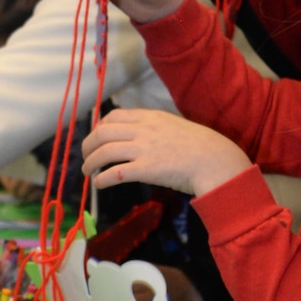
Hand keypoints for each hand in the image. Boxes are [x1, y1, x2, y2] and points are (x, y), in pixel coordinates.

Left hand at [83, 109, 252, 197]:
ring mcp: (144, 148)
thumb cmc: (200, 146)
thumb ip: (154, 127)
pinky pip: (115, 172)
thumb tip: (138, 136)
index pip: (113, 116)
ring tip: (88, 172)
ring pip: (104, 152)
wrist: (215, 160)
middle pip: (102, 133)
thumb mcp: (174, 125)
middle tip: (85, 157)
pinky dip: (102, 178)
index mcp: (150, 116)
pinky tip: (99, 183)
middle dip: (88, 145)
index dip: (98, 128)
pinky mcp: (146, 169)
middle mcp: (143, 129)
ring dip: (90, 163)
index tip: (95, 138)